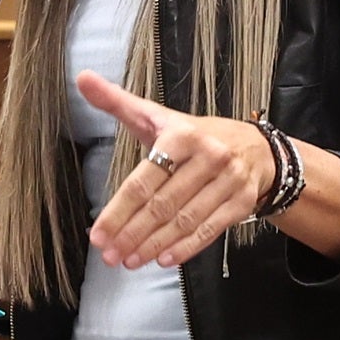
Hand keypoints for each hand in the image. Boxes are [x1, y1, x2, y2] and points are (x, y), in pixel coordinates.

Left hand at [77, 70, 272, 268]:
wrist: (256, 147)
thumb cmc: (194, 135)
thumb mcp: (157, 116)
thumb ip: (117, 101)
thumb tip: (83, 78)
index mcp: (181, 134)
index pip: (143, 180)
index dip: (118, 211)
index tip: (97, 234)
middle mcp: (208, 156)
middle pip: (162, 204)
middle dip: (132, 234)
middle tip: (108, 255)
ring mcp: (228, 180)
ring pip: (184, 220)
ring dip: (154, 245)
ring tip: (129, 261)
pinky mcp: (242, 201)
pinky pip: (210, 230)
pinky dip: (186, 248)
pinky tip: (163, 260)